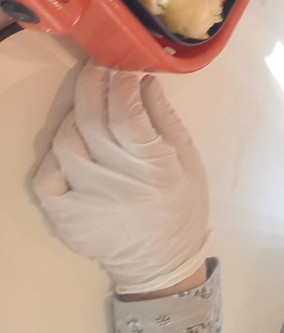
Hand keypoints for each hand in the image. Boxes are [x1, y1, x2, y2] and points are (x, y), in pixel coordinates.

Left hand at [33, 64, 209, 294]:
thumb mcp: (188, 160)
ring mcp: (85, 201)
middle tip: (96, 70)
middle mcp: (117, 183)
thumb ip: (165, 118)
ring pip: (65, 143)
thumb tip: (144, 80)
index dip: (120, 84)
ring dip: (73, 116)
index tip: (123, 69)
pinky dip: (54, 155)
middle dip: (92, 86)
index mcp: (154, 168)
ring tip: (87, 109)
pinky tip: (70, 147)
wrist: (160, 263)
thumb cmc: (181, 207)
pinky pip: (46, 175)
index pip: (126, 114)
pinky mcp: (64, 217)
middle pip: (90, 121)